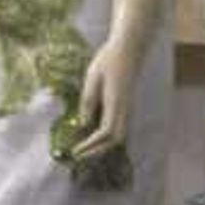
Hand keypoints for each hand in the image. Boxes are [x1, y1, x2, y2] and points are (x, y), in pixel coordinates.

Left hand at [66, 27, 144, 166]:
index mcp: (116, 103)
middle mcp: (125, 109)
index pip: (106, 133)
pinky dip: (105, 137)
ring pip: (118, 136)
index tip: (76, 150)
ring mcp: (127, 109)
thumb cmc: (108, 60)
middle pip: (115, 140)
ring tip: (83, 148)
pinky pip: (118, 127)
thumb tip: (83, 125)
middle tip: (79, 155)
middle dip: (97, 151)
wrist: (129, 49)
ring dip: (101, 145)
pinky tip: (91, 135)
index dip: (91, 145)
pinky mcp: (126, 106)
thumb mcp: (92, 78)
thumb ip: (88, 102)